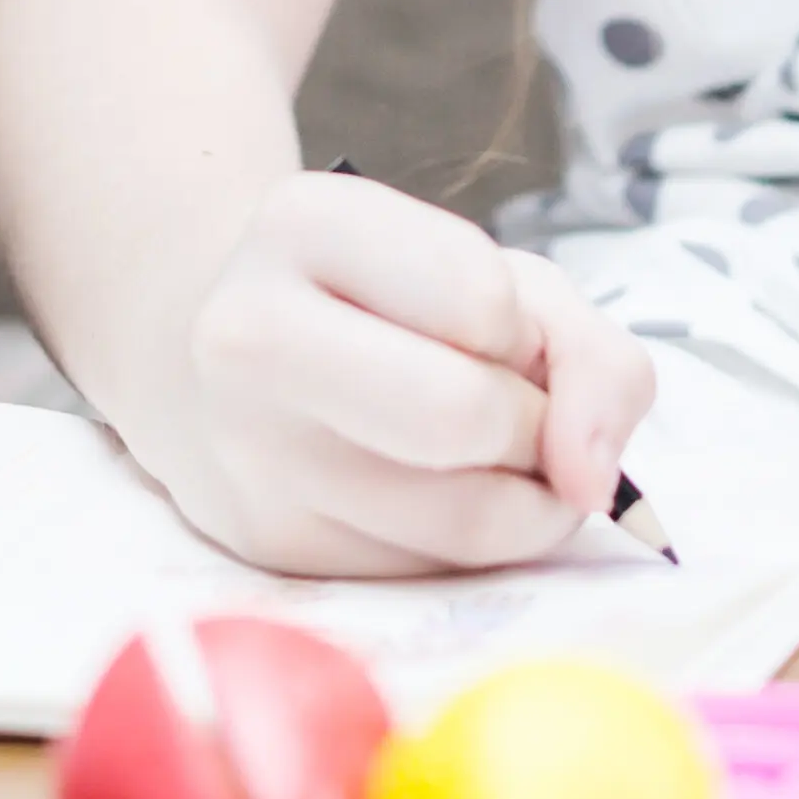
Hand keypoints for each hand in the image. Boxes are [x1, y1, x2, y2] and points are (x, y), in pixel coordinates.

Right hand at [142, 172, 657, 577]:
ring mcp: (251, 453)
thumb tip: (590, 480)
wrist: (209, 358)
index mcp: (305, 225)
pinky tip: (435, 497)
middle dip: (532, 426)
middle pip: (464, 416)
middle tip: (511, 409)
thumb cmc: (385, 307)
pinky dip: (477, 544)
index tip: (486, 327)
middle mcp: (252, 336)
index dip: (520, 326)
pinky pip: (435, 573)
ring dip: (527, 501)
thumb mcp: (498, 276)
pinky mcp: (274, 546)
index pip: (480, 298)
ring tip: (486, 459)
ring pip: (466, 519)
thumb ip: (590, 354)